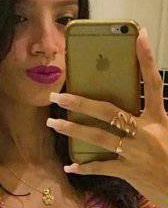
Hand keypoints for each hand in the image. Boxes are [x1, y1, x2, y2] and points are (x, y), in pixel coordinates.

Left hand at [47, 27, 167, 207]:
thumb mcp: (166, 134)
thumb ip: (148, 120)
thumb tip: (120, 112)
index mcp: (159, 119)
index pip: (153, 83)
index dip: (146, 59)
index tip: (138, 35)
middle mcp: (146, 131)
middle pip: (108, 111)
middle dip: (80, 103)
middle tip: (57, 96)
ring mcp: (135, 152)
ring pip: (97, 136)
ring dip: (71, 129)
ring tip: (52, 122)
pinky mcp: (128, 171)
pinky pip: (100, 167)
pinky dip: (84, 167)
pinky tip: (69, 166)